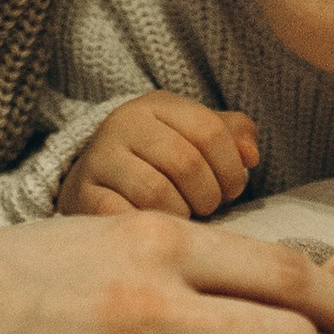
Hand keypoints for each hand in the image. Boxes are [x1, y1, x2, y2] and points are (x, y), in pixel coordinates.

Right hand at [58, 92, 260, 219]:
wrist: (93, 182)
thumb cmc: (157, 162)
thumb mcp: (194, 139)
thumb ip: (232, 137)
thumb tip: (250, 154)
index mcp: (156, 105)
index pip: (209, 130)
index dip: (231, 167)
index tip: (232, 188)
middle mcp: (122, 124)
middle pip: (186, 162)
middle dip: (208, 194)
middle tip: (207, 207)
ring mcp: (98, 160)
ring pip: (156, 193)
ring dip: (181, 215)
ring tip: (182, 217)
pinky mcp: (82, 195)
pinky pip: (124, 217)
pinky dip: (149, 228)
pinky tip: (155, 229)